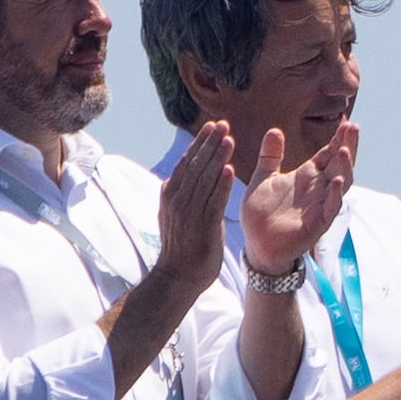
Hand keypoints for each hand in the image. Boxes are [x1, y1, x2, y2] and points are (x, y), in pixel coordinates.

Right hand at [152, 121, 243, 290]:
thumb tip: (177, 177)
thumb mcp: (174, 214)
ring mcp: (189, 213)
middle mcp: (177, 200)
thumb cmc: (181, 245)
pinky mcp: (203, 226)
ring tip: (229, 138)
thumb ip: (178, 195)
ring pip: (204, 179)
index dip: (200, 143)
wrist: (177, 276)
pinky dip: (220, 185)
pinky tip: (229, 169)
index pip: (187, 162)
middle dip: (209, 143)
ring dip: (216, 157)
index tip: (213, 126)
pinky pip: (213, 202)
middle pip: (195, 165)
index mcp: (171, 194)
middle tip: (222, 124)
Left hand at [237, 120, 360, 277]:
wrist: (257, 245)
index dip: (337, 138)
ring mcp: (321, 205)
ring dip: (345, 167)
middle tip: (352, 127)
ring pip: (342, 183)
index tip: (344, 120)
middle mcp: (319, 188)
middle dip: (348, 146)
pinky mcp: (318, 223)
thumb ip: (270, 156)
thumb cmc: (261, 214)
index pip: (328, 153)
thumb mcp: (264, 178)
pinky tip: (337, 181)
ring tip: (344, 150)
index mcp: (307, 176)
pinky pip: (331, 207)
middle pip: (340, 164)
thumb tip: (275, 130)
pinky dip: (336, 194)